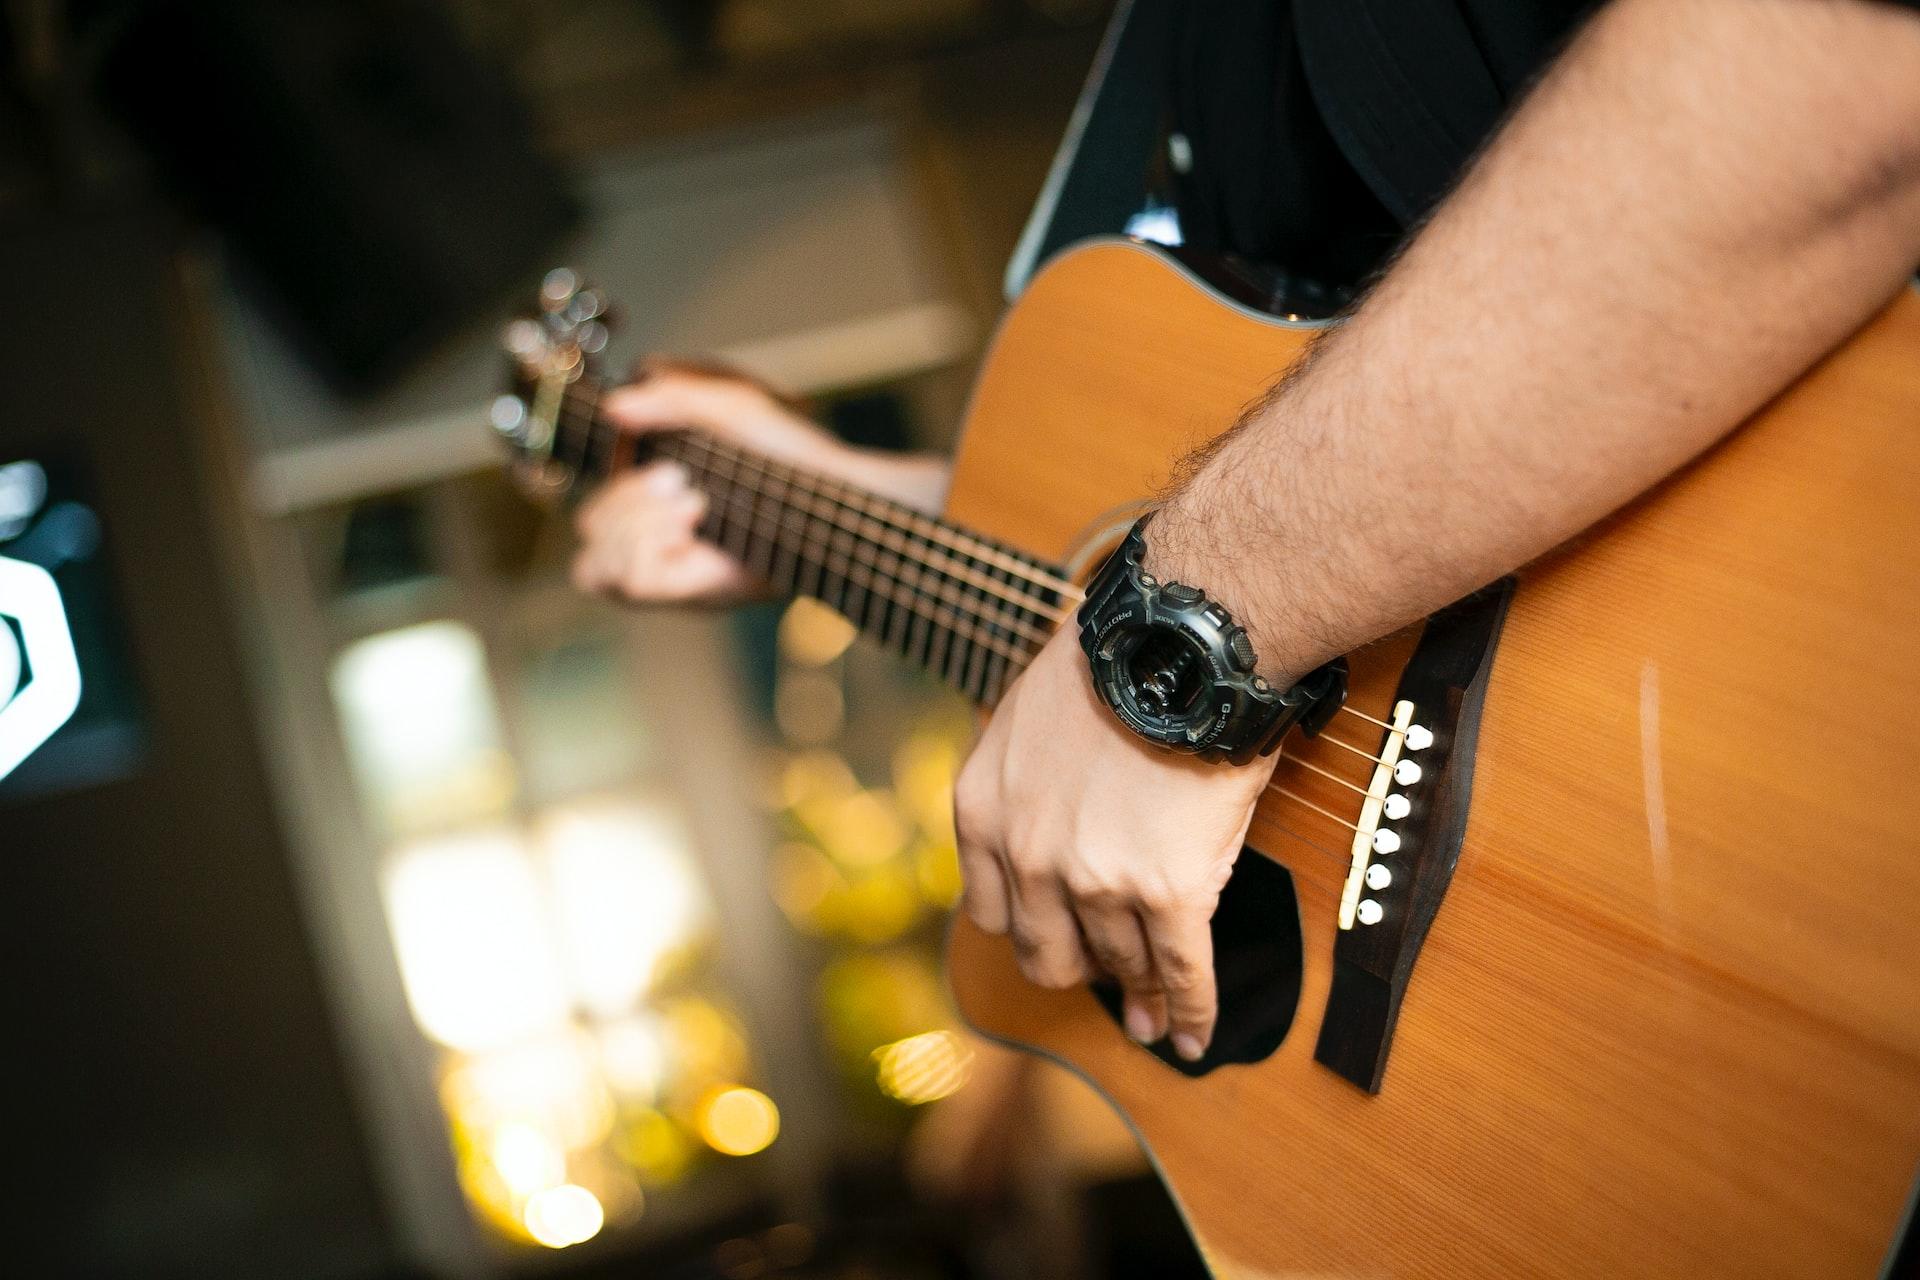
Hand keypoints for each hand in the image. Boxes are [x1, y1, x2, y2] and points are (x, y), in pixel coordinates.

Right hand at [569, 360, 856, 604]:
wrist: (835, 492)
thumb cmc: (791, 449)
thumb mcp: (731, 404)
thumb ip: (671, 396)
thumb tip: (615, 407)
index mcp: (656, 493)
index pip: (594, 499)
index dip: (606, 473)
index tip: (646, 450)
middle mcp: (658, 537)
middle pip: (588, 529)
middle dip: (624, 501)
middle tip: (681, 481)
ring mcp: (673, 568)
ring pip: (592, 567)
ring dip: (635, 525)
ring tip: (694, 505)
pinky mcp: (692, 592)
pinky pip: (629, 584)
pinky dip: (648, 548)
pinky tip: (691, 528)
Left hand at [953, 626, 1278, 1060]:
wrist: (1176, 641)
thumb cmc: (1113, 657)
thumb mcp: (1027, 713)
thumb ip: (1025, 774)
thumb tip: (1055, 797)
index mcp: (982, 810)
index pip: (991, 909)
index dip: (1028, 930)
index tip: (1052, 938)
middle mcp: (1027, 856)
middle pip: (1046, 952)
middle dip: (1078, 970)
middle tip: (1105, 978)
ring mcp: (1094, 881)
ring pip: (1118, 964)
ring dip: (1139, 995)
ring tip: (1153, 1017)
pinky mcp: (1166, 892)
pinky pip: (1179, 971)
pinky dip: (1188, 1011)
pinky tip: (1191, 1034)